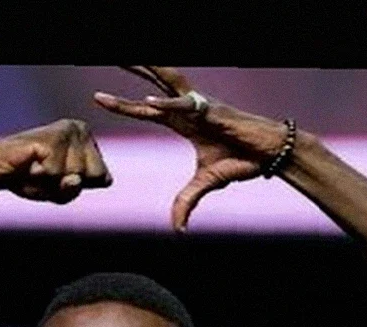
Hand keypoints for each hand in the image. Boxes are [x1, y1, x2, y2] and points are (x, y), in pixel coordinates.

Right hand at [0, 119, 112, 203]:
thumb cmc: (28, 179)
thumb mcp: (59, 193)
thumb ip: (73, 191)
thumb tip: (74, 179)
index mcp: (87, 138)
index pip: (104, 179)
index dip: (79, 187)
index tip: (58, 178)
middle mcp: (80, 129)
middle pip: (95, 177)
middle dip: (68, 185)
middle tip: (46, 174)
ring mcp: (67, 132)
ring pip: (77, 176)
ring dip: (52, 182)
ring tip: (36, 169)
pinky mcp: (52, 138)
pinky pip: (57, 175)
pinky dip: (41, 178)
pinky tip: (30, 164)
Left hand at [94, 66, 290, 231]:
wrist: (269, 155)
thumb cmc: (241, 160)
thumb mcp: (206, 184)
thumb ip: (187, 202)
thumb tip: (177, 230)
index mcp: (183, 121)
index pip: (146, 109)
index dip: (122, 104)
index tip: (97, 97)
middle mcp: (188, 108)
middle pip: (154, 84)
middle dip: (134, 70)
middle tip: (112, 58)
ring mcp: (200, 106)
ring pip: (167, 83)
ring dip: (148, 70)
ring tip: (127, 59)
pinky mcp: (212, 110)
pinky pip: (185, 105)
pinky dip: (166, 104)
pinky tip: (148, 101)